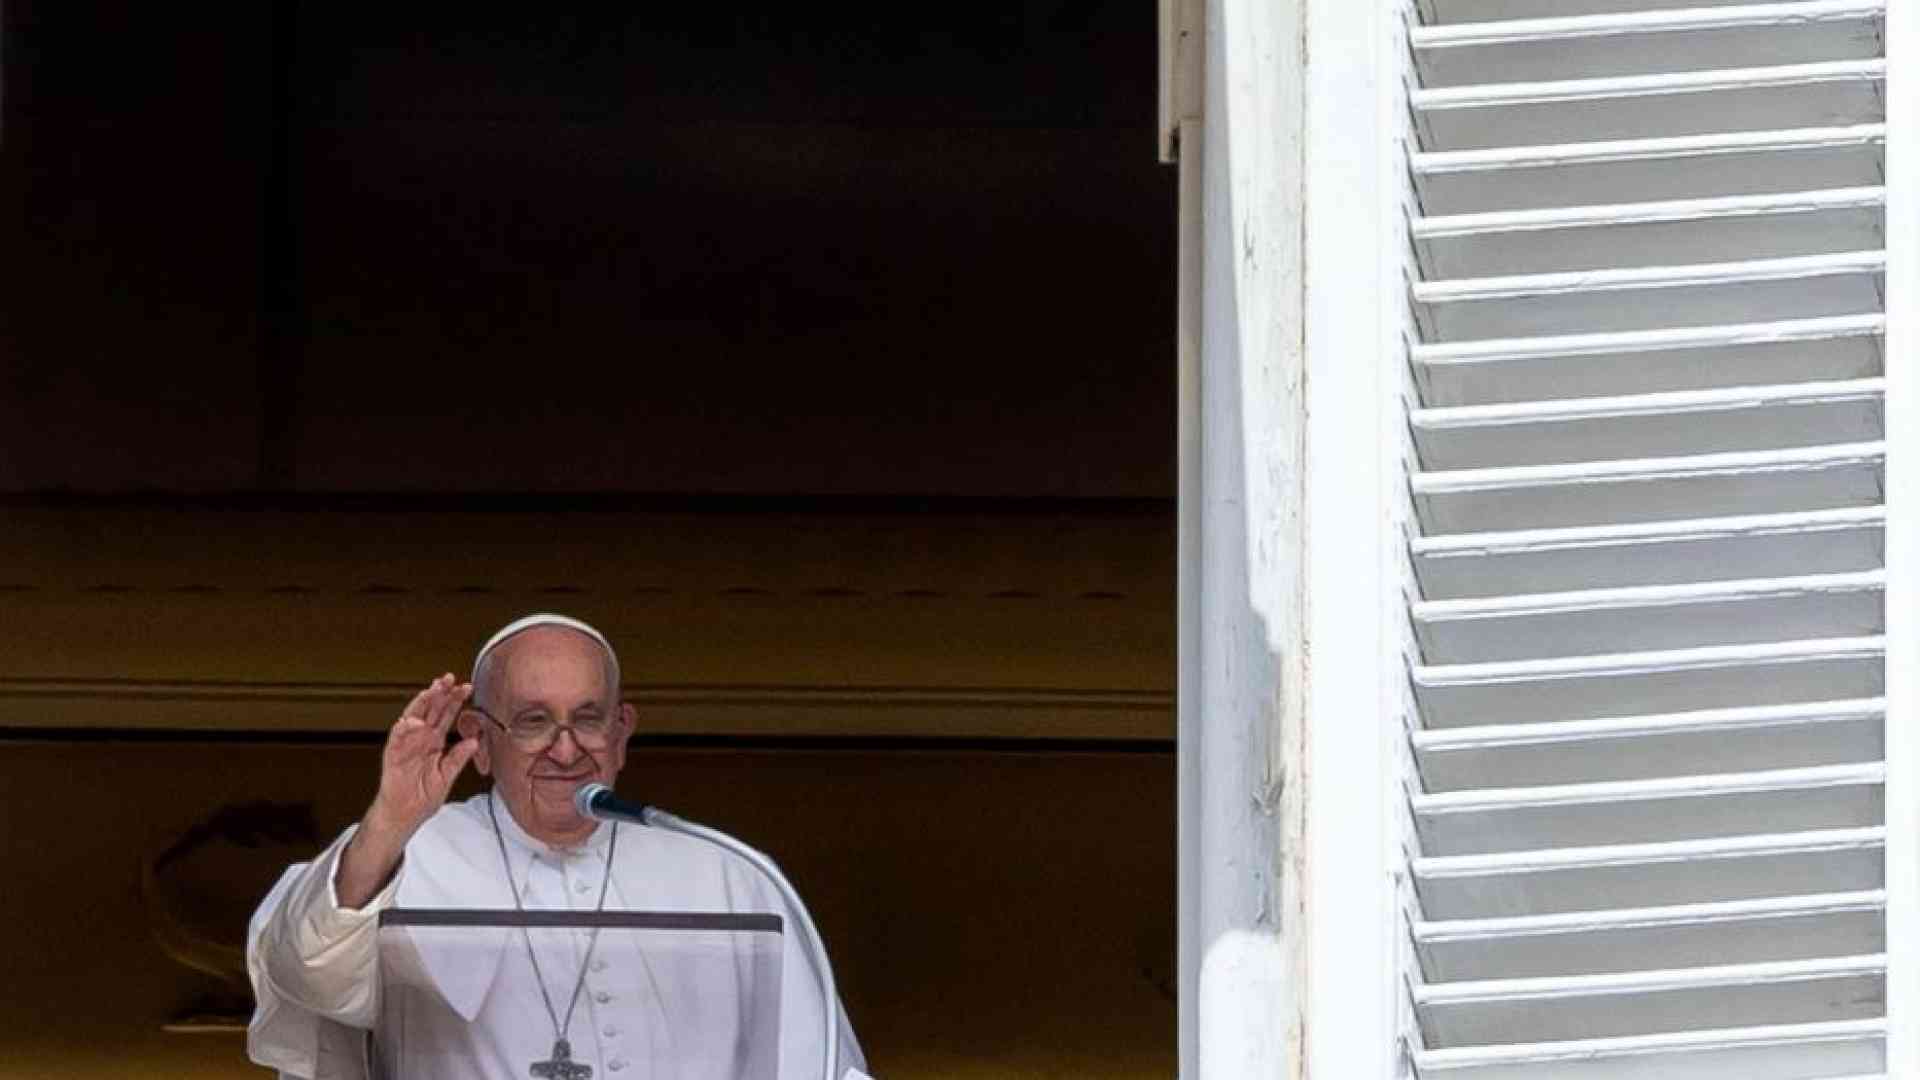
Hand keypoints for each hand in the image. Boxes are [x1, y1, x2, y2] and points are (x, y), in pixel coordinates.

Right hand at [367, 674, 479, 837]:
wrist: (405, 816)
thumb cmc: (423, 796)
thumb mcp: (447, 776)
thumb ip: (459, 758)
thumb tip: (475, 741)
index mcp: (435, 742)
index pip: (446, 716)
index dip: (455, 701)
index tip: (467, 688)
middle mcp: (420, 739)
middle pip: (430, 711)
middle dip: (440, 694)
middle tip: (449, 679)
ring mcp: (406, 746)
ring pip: (413, 718)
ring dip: (421, 703)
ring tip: (432, 690)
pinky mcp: (393, 756)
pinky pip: (396, 739)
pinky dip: (404, 729)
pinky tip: (413, 721)